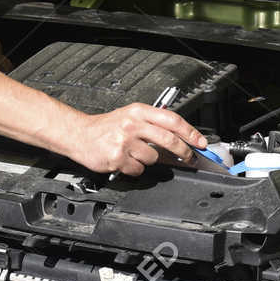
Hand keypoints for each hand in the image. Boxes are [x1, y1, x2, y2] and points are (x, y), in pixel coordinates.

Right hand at [67, 104, 206, 175]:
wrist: (79, 134)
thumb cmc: (105, 127)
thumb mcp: (130, 116)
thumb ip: (152, 123)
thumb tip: (178, 138)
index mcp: (138, 111)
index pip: (172, 120)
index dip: (190, 132)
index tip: (200, 142)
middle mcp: (132, 124)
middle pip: (168, 139)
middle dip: (183, 151)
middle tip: (189, 157)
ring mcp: (125, 142)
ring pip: (153, 158)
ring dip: (147, 160)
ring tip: (134, 153)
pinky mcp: (117, 158)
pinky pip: (138, 169)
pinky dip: (134, 168)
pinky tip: (124, 160)